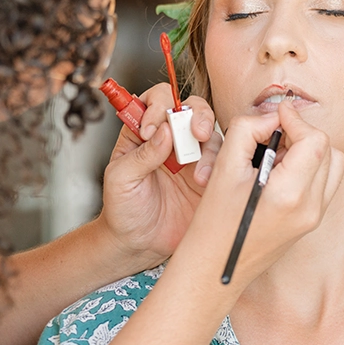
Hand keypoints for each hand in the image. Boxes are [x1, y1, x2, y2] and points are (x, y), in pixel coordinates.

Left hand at [97, 85, 219, 267]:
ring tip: (197, 173)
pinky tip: (204, 182)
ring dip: (207, 144)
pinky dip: (218, 165)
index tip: (152, 129)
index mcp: (145, 132)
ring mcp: (192, 157)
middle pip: (191, 108)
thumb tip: (165, 130)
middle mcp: (171, 139)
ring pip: (210, 133)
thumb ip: (141, 154)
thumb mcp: (121, 179)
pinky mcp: (209, 176)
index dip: (158, 106)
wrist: (139, 244)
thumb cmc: (123, 209)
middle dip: (196, 114)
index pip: (156, 100)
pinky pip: (223, 160)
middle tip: (195, 132)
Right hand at [181, 97, 343, 284]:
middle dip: (302, 134)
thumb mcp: (223, 168)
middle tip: (272, 137)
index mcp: (290, 195)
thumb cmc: (214, 226)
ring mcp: (313, 217)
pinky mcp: (310, 222)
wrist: (214, 268)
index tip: (277, 116)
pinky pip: (323, 183)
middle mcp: (309, 208)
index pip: (315, 140)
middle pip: (328, 149)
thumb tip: (271, 118)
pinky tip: (278, 174)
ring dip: (309, 150)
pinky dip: (308, 168)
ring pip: (332, 165)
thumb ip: (247, 130)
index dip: (296, 120)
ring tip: (276, 156)